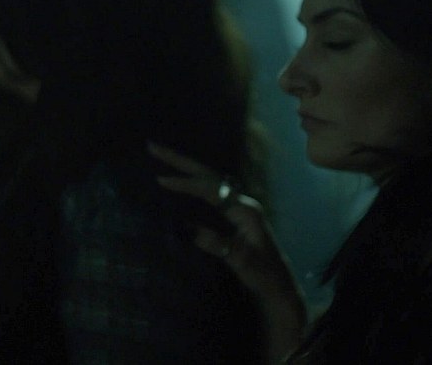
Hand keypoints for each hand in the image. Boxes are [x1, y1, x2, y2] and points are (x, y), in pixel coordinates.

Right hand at [148, 142, 305, 361]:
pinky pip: (209, 189)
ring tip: (161, 156)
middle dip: (180, 161)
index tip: (161, 180)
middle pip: (207, 174)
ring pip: (208, 178)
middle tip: (154, 147)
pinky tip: (180, 178)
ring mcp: (238, 205)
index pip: (210, 189)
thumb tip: (184, 228)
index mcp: (244, 209)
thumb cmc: (262, 273)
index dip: (185, 184)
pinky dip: (192, 181)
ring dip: (185, 166)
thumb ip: (215, 243)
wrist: (278, 284)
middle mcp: (241, 201)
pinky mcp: (234, 213)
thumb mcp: (239, 260)